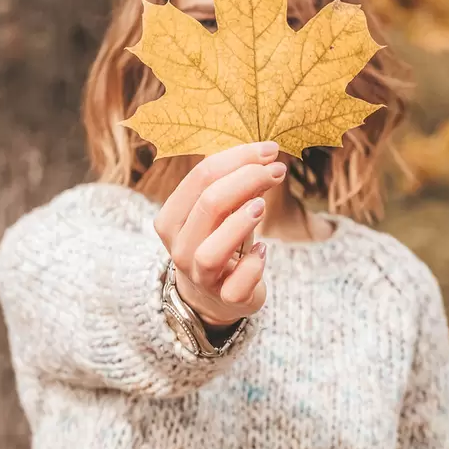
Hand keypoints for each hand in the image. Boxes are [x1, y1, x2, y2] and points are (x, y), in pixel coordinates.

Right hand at [154, 142, 285, 326]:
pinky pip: (236, 286)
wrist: (212, 295)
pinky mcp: (225, 299)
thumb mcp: (219, 210)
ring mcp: (200, 276)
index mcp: (171, 218)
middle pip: (208, 205)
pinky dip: (252, 265)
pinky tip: (263, 250)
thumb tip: (265, 155)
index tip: (269, 150)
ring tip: (262, 205)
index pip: (200, 177)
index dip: (237, 158)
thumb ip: (235, 183)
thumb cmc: (217, 239)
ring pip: (211, 252)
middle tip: (276, 170)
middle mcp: (180, 247)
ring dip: (240, 224)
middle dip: (247, 180)